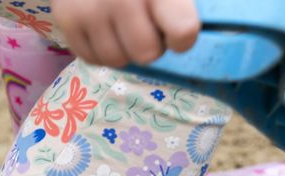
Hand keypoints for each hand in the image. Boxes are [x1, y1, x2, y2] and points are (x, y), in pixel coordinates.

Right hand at [51, 0, 199, 66]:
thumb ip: (186, 6)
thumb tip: (219, 29)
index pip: (183, 30)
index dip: (182, 38)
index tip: (177, 29)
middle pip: (147, 54)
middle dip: (151, 44)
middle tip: (145, 23)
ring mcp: (89, 9)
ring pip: (118, 60)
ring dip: (125, 48)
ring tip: (123, 23)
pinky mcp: (65, 18)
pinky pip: (92, 58)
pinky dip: (101, 48)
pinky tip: (104, 26)